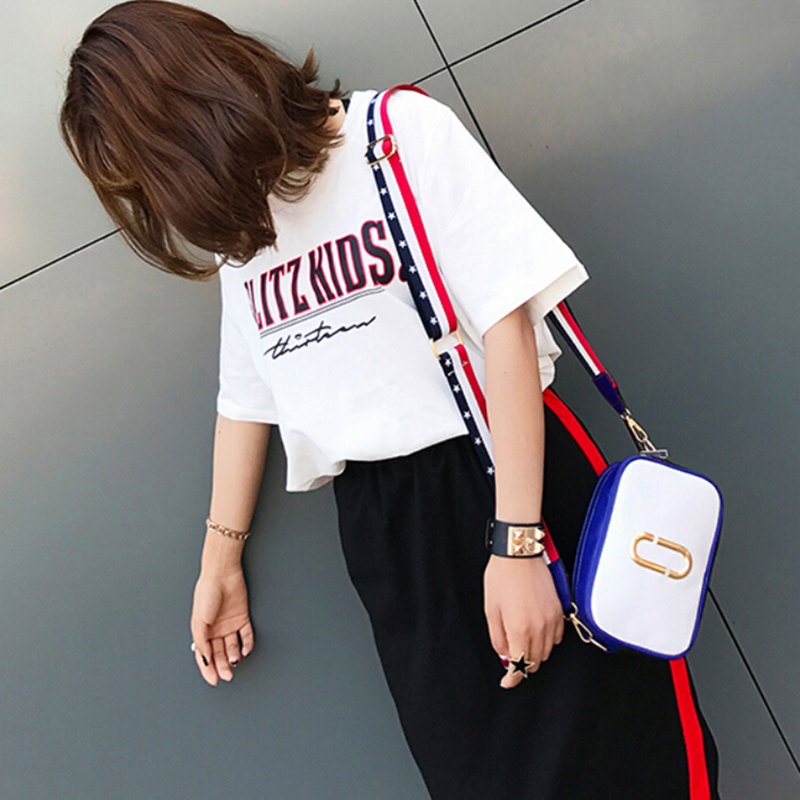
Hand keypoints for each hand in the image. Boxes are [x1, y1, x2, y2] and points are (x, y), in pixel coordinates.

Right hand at [190, 567, 253, 685]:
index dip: (208, 669)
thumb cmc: (206, 594)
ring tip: (235, 662)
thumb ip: (201, 642)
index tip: (214, 680)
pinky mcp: (242, 617)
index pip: (204, 655)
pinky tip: (245, 651)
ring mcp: (229, 624)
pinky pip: (246, 634)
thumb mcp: (199, 622)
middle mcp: (216, 630)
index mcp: (202, 631)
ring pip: (232, 646)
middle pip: (219, 653)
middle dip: (222, 666)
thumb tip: (205, 659)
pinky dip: (246, 644)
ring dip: (233, 656)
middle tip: (227, 676)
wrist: (222, 575)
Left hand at [483, 555, 564, 687]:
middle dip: (522, 663)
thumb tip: (505, 656)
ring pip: (546, 651)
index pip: (521, 666)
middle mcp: (540, 627)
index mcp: (520, 629)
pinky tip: (534, 628)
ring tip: (520, 637)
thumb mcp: (491, 609)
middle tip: (510, 655)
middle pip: (535, 661)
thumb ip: (498, 638)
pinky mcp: (560, 610)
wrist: (519, 552)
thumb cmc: (501, 577)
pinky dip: (546, 639)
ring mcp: (553, 619)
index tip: (507, 683)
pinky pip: (556, 636)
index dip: (513, 679)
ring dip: (534, 651)